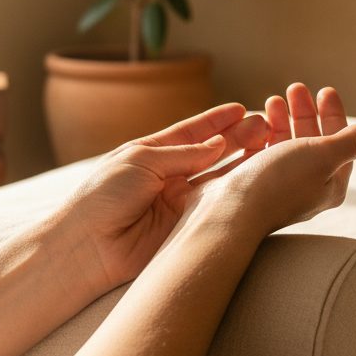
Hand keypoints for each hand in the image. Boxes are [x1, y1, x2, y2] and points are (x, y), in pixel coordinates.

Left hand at [54, 104, 269, 294]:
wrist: (87, 246)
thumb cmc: (102, 196)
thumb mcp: (140, 161)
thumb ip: (182, 154)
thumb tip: (218, 145)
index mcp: (152, 154)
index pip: (191, 133)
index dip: (216, 121)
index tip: (241, 109)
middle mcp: (169, 177)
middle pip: (211, 153)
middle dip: (238, 138)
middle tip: (265, 124)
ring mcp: (180, 203)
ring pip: (219, 178)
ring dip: (243, 162)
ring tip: (269, 145)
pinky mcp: (188, 227)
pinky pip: (216, 206)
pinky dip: (236, 191)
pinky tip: (255, 176)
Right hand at [185, 84, 355, 241]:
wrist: (228, 212)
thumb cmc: (279, 184)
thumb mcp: (323, 156)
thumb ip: (353, 142)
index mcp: (330, 184)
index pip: (340, 144)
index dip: (335, 115)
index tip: (325, 90)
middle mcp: (306, 186)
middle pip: (312, 141)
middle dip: (306, 112)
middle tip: (296, 88)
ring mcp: (277, 185)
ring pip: (285, 145)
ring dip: (283, 119)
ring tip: (273, 100)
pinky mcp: (252, 182)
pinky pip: (262, 151)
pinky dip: (262, 133)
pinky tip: (256, 121)